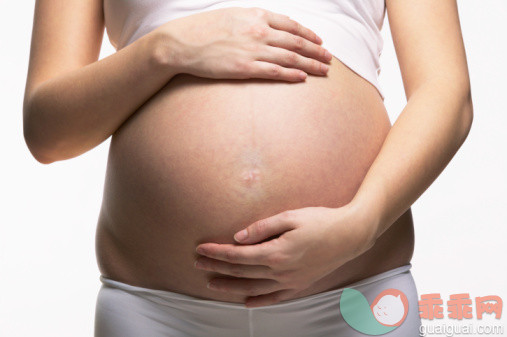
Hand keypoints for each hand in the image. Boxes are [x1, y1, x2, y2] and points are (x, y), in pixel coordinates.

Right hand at [154, 7, 331, 80]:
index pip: (291, 25)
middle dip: (316, 51)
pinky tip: (303, 78)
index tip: (320, 41)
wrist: (182, 42)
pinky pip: (275, 72)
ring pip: (291, 57)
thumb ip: (254, 19)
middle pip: (296, 42)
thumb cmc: (204, 29)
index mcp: (256, 15)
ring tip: (324, 70)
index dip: (309, 34)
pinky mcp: (245, 68)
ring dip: (310, 64)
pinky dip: (292, 74)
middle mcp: (259, 31)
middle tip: (329, 59)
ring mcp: (253, 50)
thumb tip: (272, 25)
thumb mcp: (232, 15)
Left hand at [194, 204, 377, 306]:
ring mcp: (290, 281)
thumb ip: (262, 228)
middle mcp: (281, 271)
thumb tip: (238, 237)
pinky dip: (258, 300)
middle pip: (241, 271)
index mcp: (276, 252)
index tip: (200, 249)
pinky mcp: (300, 285)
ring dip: (230, 286)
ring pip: (253, 287)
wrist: (351, 235)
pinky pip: (274, 298)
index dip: (216, 253)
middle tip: (198, 264)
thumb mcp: (290, 217)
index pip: (237, 255)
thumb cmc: (321, 221)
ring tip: (211, 284)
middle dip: (217, 268)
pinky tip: (246, 301)